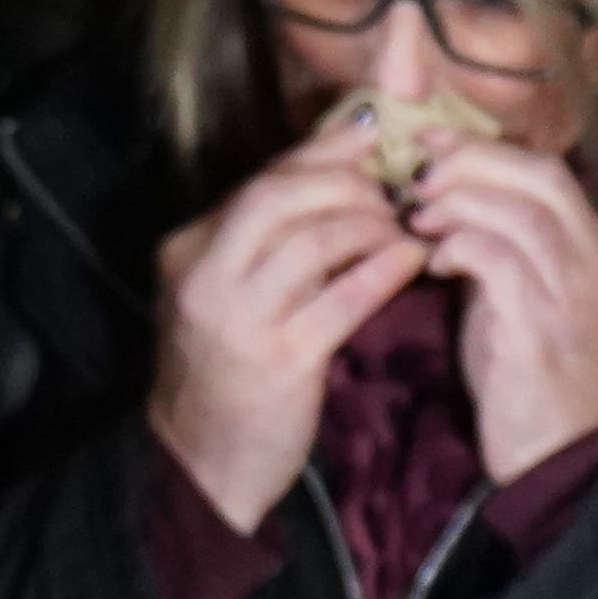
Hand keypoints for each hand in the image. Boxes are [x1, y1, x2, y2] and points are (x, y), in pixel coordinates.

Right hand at [147, 101, 431, 529]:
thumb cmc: (228, 368)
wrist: (201, 462)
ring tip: (405, 227)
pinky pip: (348, 294)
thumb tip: (335, 163)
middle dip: (352, 182)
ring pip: (318, 237)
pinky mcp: (282, 358)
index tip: (373, 136)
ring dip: (376, 224)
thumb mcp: (228, 290)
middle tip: (395, 190)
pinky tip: (411, 259)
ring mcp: (239, 317)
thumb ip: (267, 235)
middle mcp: (203, 275)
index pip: (262, 178)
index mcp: (186, 250)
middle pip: (284, 194)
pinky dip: (387, 267)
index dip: (324, 152)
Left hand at [409, 135, 597, 480]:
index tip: (426, 144)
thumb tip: (441, 197)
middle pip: (537, 173)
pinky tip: (432, 261)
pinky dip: (458, 247)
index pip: (545, 167)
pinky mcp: (543, 325)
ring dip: (455, 204)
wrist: (560, 450)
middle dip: (467, 161)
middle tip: (413, 172)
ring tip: (415, 219)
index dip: (481, 148)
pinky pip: (499, 259)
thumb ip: (496, 242)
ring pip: (518, 209)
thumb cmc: (527, 370)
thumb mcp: (517, 292)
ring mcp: (577, 289)